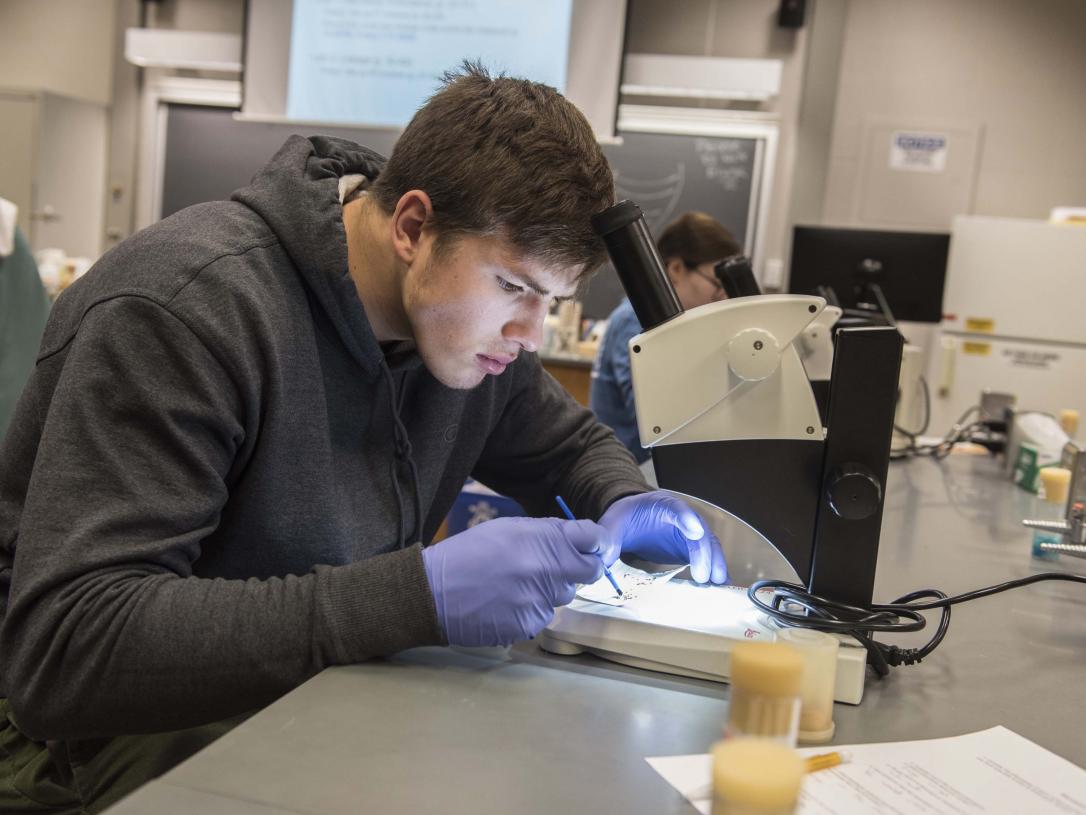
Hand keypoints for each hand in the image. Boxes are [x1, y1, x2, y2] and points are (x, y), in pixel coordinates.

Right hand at [422, 516, 605, 646]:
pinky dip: (532, 610)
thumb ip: (545, 533)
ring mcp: (539, 600)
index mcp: (542, 539)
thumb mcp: (507, 528)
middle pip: (590, 570)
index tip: (594, 546)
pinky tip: (507, 604)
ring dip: (551, 590)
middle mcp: (547, 569)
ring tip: (518, 585)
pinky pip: (544, 616)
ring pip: (564, 595)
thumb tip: (575, 539)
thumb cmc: (468, 553)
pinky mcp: (529, 625)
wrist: (433, 592)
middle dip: (581, 567)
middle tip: (560, 567)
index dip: (597, 542)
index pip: (593, 538)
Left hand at [599, 491, 726, 584]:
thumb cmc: (626, 518)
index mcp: (661, 505)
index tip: (695, 531)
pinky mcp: (691, 547)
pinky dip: (715, 568)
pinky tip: (720, 584)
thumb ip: (609, 539)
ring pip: (708, 544)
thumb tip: (603, 561)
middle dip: (703, 552)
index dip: (687, 519)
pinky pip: (708, 556)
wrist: (633, 518)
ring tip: (718, 582)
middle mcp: (682, 516)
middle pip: (698, 530)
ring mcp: (690, 532)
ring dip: (715, 562)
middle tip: (703, 575)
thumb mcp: (613, 524)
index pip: (676, 508)